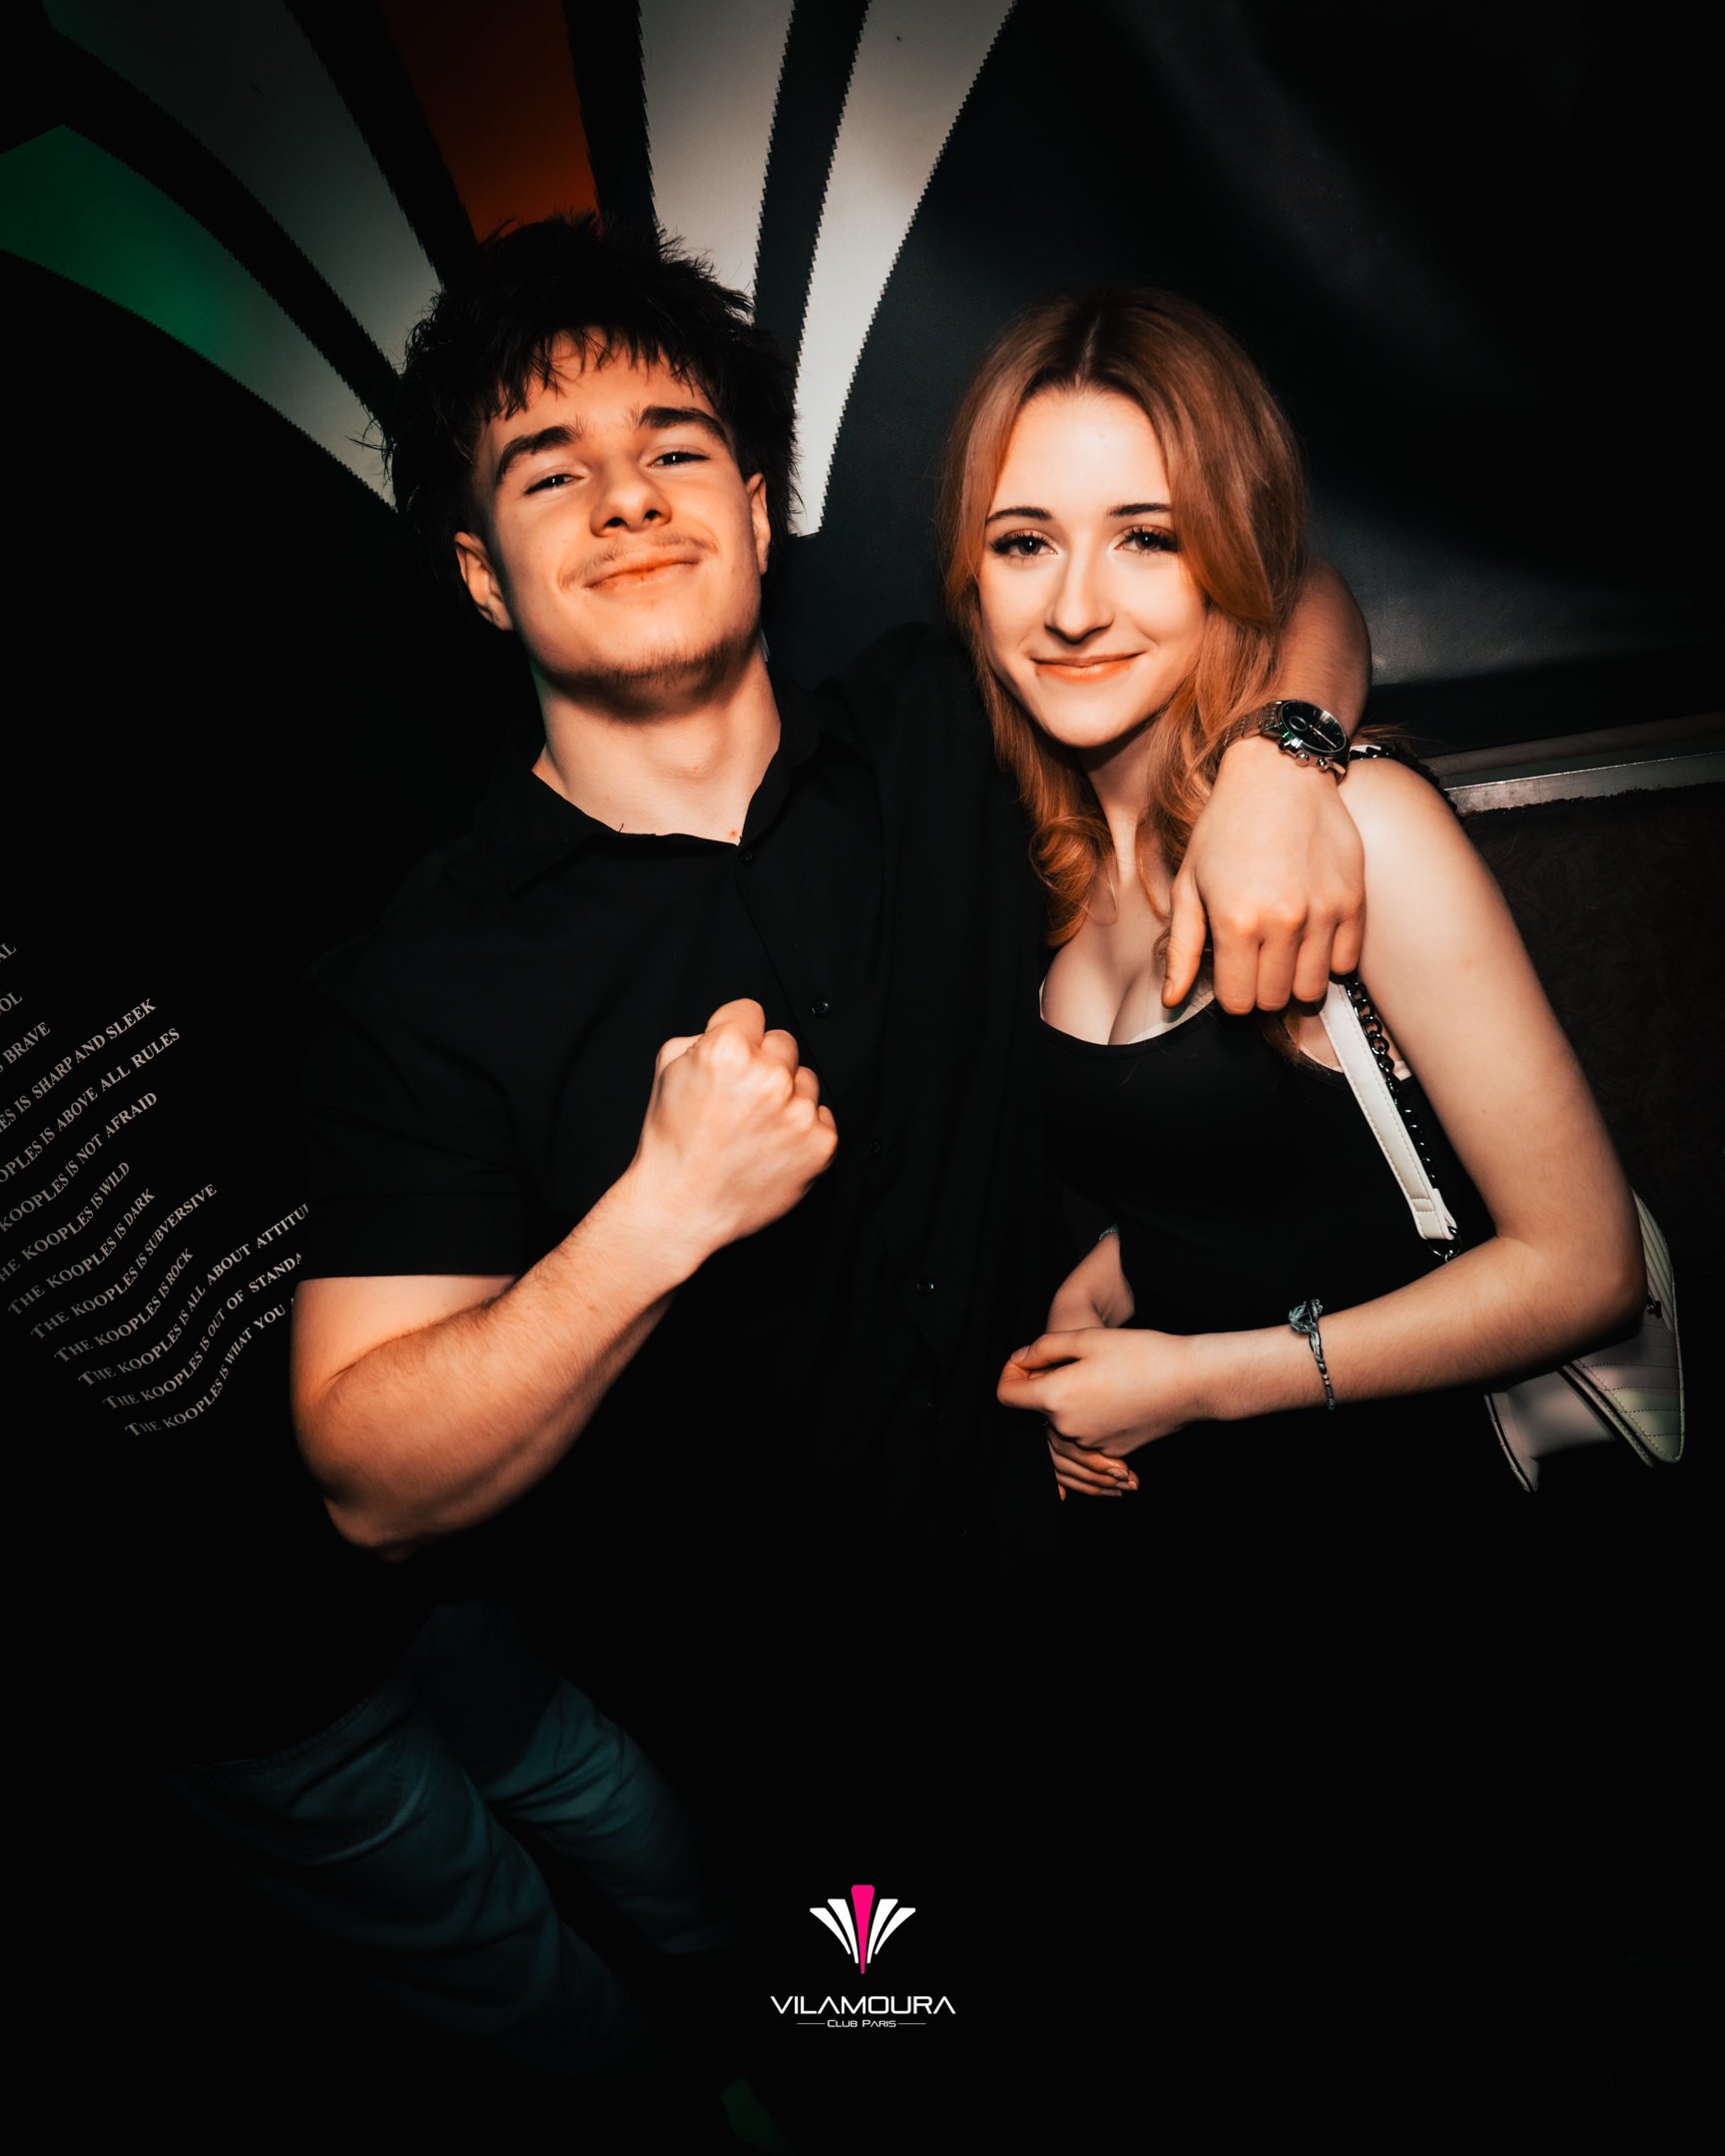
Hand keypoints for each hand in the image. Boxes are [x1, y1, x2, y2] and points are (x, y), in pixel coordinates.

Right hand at [630, 999, 836, 1268]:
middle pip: (783, 1042)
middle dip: (763, 1062)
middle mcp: (769, 1077)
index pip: (750, 1011)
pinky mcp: (820, 1144)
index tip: (729, 1058)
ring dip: (786, 1095)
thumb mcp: (667, 1070)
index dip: (734, 1032)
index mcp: (728, 1051)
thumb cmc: (673, 1143)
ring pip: (805, 1079)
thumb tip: (733, 1028)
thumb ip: (702, 1036)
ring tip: (753, 1126)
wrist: (681, 1208)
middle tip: (739, 1099)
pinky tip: (770, 1145)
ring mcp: (798, 1113)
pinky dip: (800, 1128)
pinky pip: (821, 1116)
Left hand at [998, 1325, 1199, 1496]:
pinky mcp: (1113, 1451)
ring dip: (1065, 1406)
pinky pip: (1087, 1440)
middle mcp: (1068, 1428)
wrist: (1192, 1383)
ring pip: (1061, 1427)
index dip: (1010, 1375)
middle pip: (1035, 1412)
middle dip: (1041, 1388)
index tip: (1026, 1362)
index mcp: (1056, 1397)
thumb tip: (1020, 1360)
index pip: (1007, 1396)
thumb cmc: (1142, 1355)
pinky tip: (1110, 1398)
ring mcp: (1091, 1444)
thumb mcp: (1087, 1338)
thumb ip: (1044, 1349)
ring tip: (1094, 1379)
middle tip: (1069, 1362)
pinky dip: (1089, 1422)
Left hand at [1166, 736, 1364, 1011]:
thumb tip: (1171, 1001)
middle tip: (1255, 961)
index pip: (1239, 1002)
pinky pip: (1346, 963)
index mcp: (1235, 920)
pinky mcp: (1354, 901)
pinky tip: (1311, 936)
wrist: (1279, 774)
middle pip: (1274, 999)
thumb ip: (1182, 949)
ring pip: (1312, 989)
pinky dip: (1328, 960)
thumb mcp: (1190, 883)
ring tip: (1282, 952)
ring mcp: (1323, 912)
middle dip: (1260, 989)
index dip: (1232, 996)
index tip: (1232, 976)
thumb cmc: (1225, 827)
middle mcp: (1282, 921)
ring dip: (1294, 980)